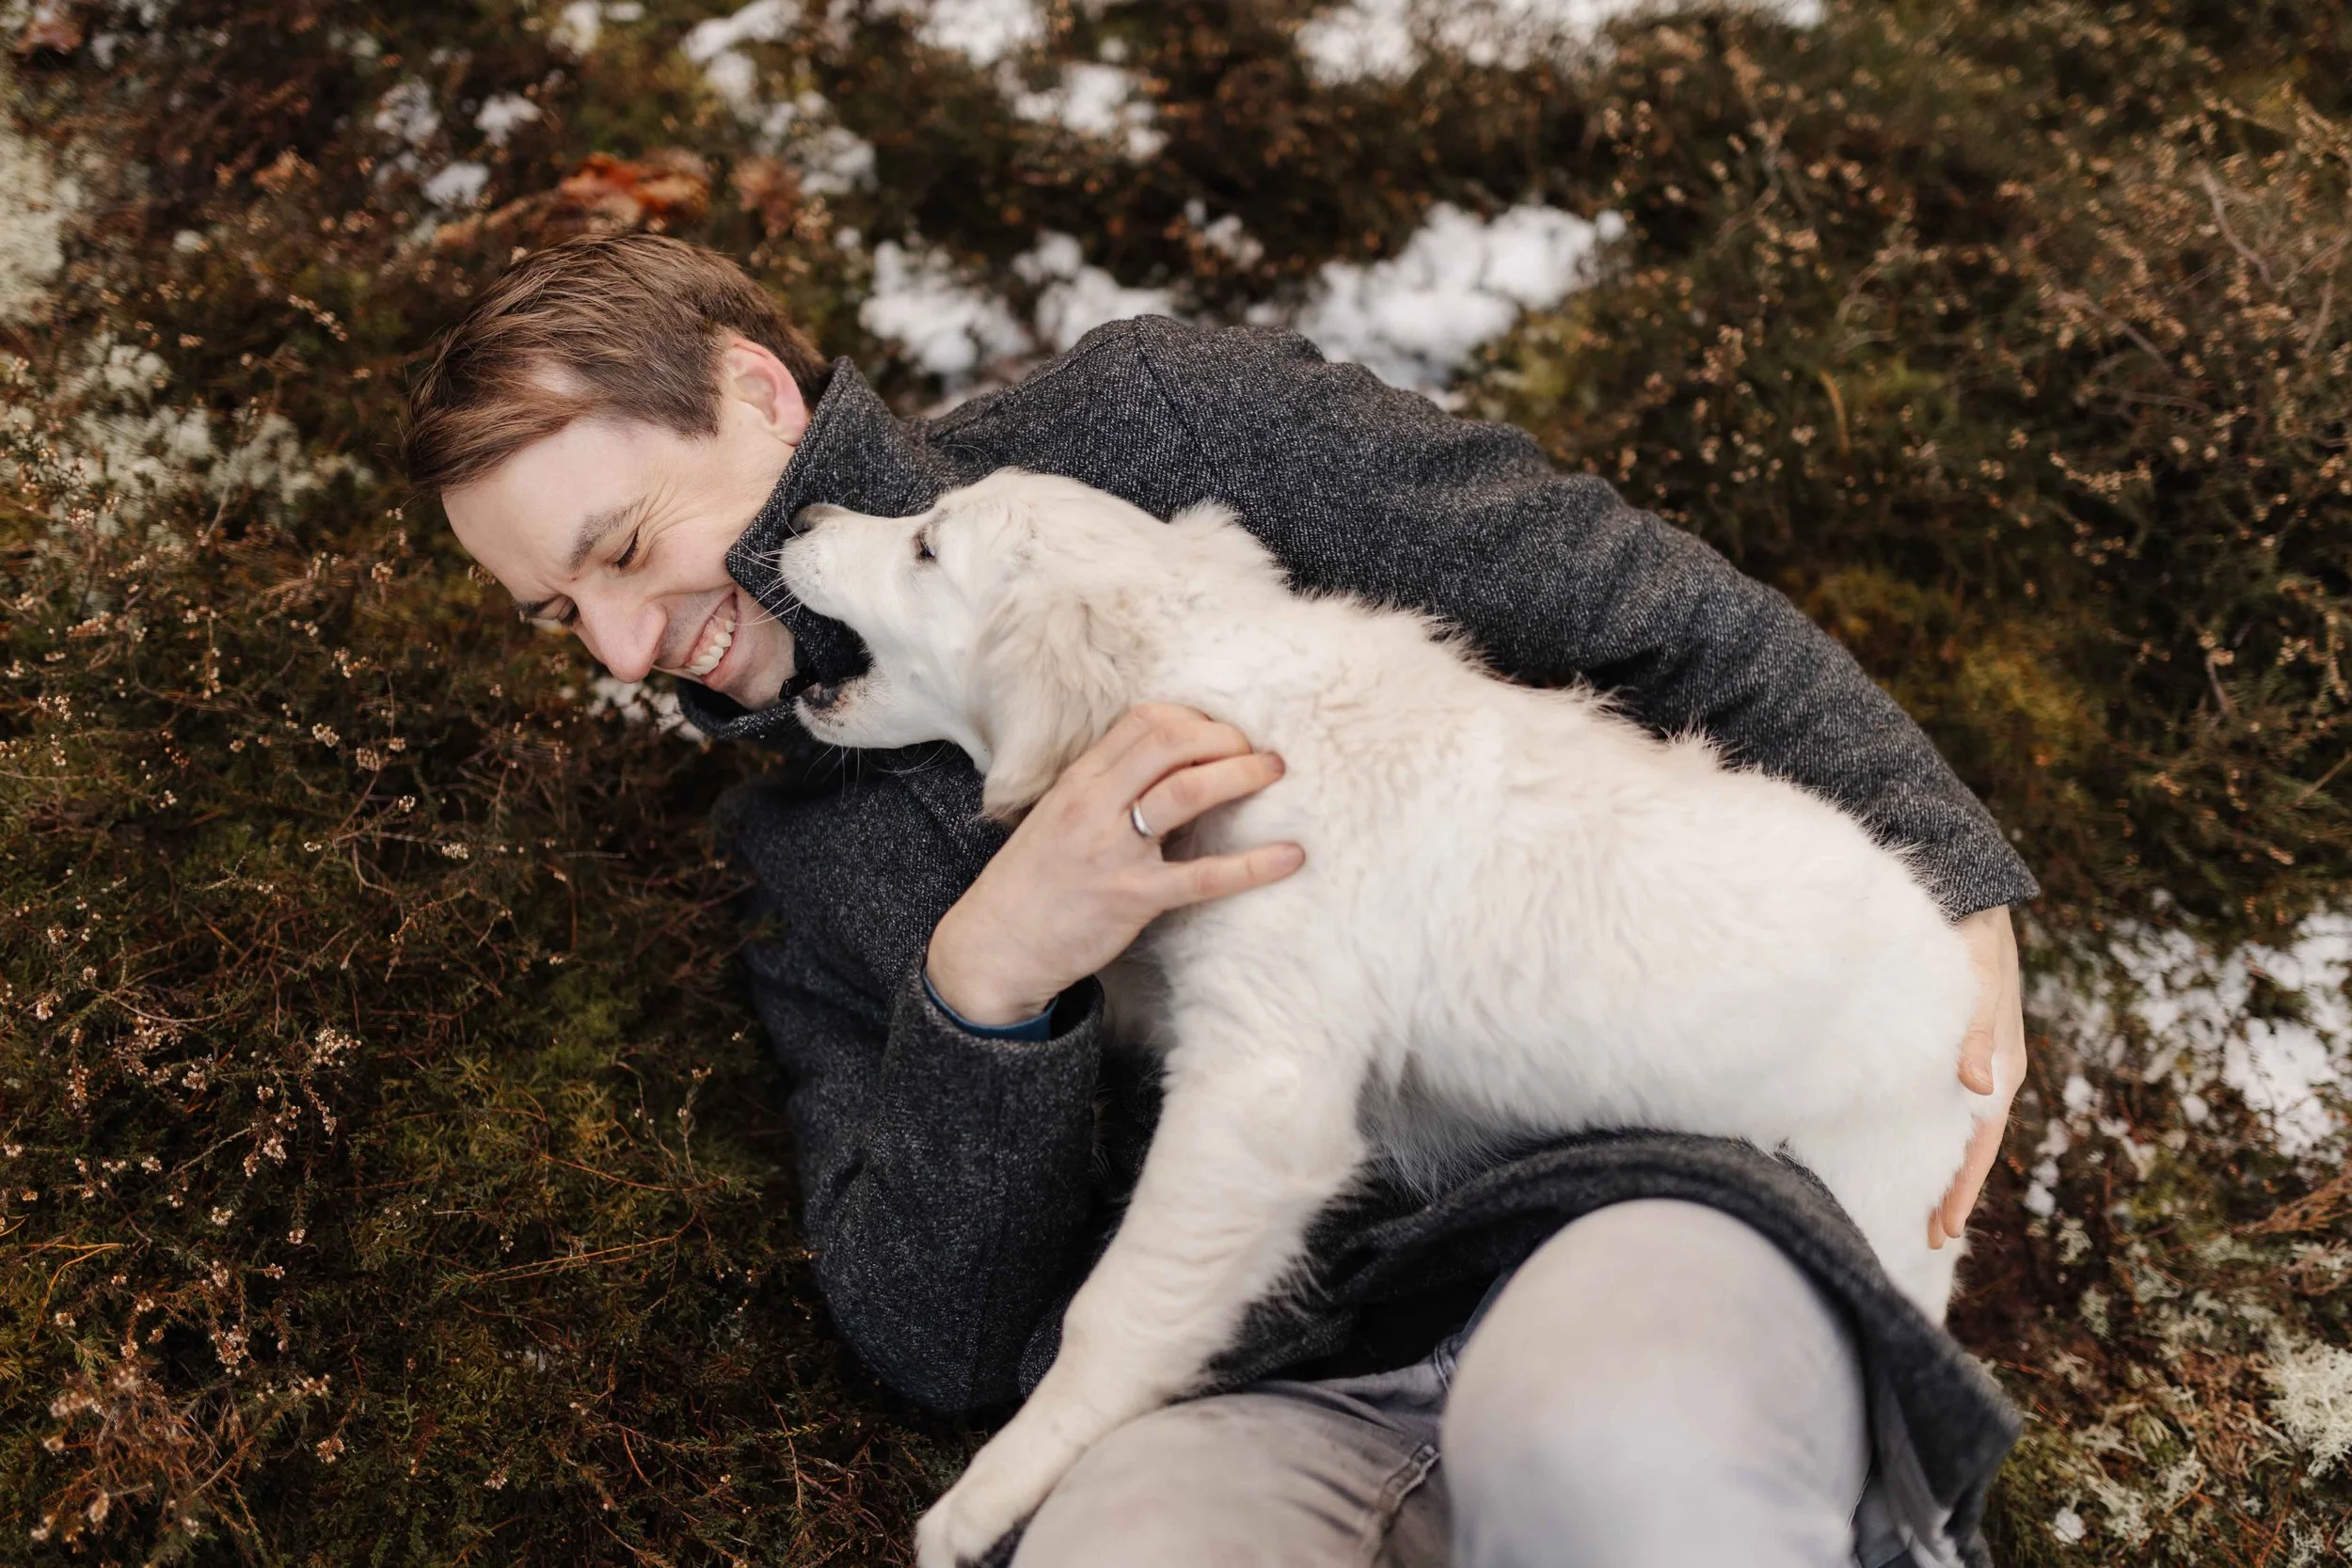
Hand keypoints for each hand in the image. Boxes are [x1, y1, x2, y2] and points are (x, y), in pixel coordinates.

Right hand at [926, 703, 1305, 1026]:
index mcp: (1079, 780)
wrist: (995, 944)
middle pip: (1171, 742)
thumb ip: (1105, 788)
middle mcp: (1095, 804)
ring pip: (1187, 791)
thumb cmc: (1034, 882)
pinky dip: (1253, 865)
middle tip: (1259, 750)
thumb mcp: (1058, 816)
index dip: (1195, 718)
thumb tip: (1166, 766)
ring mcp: (1114, 850)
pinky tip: (1290, 856)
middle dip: (1225, 738)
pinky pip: (1203, 876)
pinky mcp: (1133, 898)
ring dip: (1241, 774)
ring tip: (1275, 772)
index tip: (1222, 733)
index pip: (1144, 721)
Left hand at [1932, 905, 2026, 1248]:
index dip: (1964, 1186)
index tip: (1947, 1227)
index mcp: (2004, 1067)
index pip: (1983, 1142)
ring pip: (1955, 1127)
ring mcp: (1971, 1062)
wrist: (1974, 901)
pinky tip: (1908, 1144)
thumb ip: (1975, 1036)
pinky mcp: (1951, 1048)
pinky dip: (1930, 1131)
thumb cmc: (1975, 943)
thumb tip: (1978, 1089)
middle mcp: (1990, 1073)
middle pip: (1969, 1145)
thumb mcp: (1978, 986)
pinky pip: (1941, 1102)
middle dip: (1951, 1190)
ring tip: (1919, 1206)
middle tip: (1929, 1237)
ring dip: (1940, 1165)